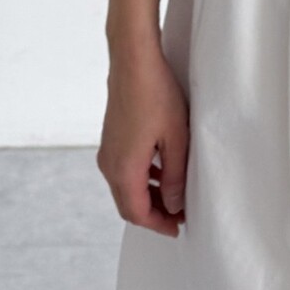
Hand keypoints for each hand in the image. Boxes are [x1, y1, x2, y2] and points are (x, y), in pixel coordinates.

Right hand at [96, 42, 189, 237]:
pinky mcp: (112, 138)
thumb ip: (175, 177)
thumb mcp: (176, 139)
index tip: (179, 227)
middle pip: (129, 204)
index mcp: (124, 170)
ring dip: (150, 196)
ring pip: (127, 187)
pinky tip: (163, 171)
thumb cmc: (156, 95)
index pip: (137, 213)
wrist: (133, 61)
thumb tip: (174, 205)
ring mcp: (108, 151)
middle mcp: (109, 164)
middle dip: (155, 213)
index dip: (159, 225)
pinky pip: (125, 170)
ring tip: (177, 194)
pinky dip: (143, 179)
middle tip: (181, 215)